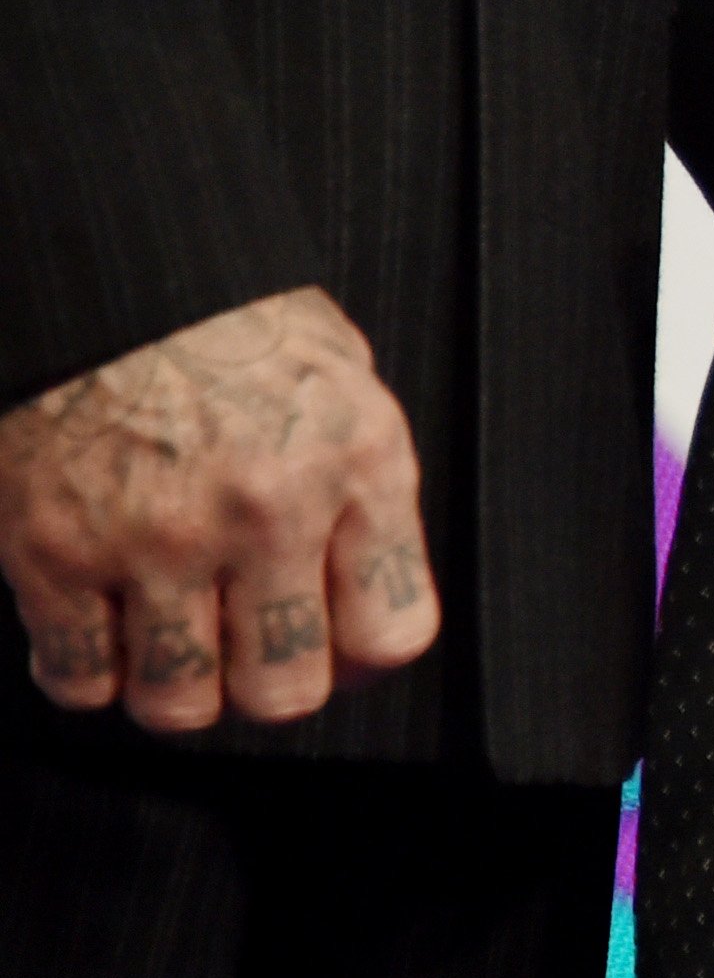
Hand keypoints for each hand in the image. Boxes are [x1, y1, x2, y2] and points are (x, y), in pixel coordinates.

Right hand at [0, 288, 434, 729]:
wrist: (111, 276)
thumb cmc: (231, 326)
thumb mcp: (343, 386)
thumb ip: (361, 491)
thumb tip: (363, 590)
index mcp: (355, 466)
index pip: (392, 634)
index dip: (361, 659)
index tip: (336, 649)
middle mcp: (266, 512)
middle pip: (284, 691)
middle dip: (263, 685)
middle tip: (243, 651)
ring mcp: (157, 539)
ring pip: (179, 702)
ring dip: (174, 686)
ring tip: (169, 641)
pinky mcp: (56, 552)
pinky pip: (78, 677)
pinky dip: (85, 670)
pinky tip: (97, 629)